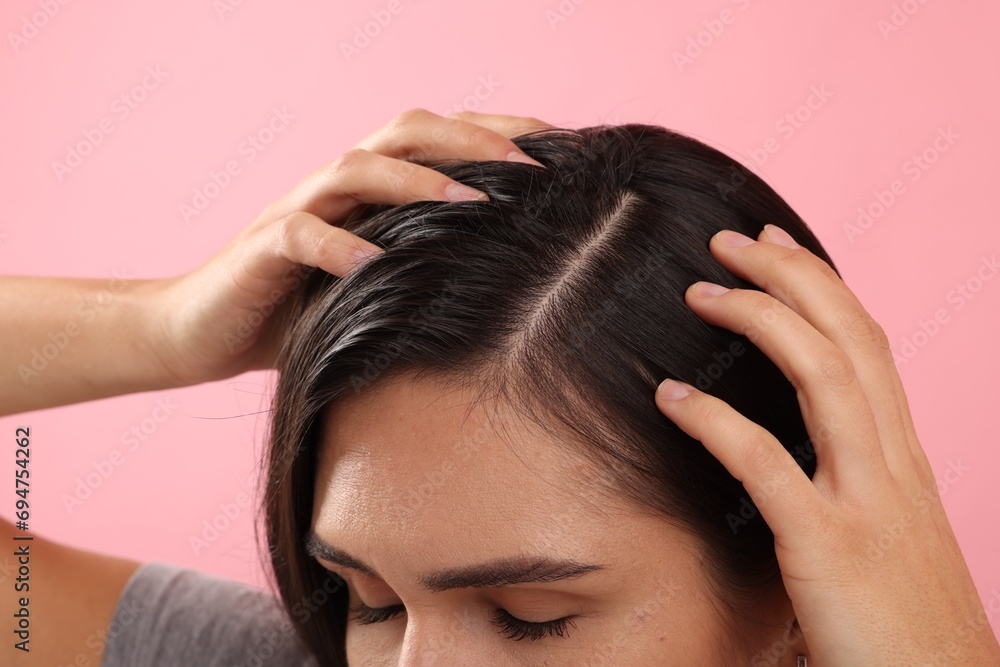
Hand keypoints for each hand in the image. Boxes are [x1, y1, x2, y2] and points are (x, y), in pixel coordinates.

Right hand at [150, 109, 550, 385]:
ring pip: (356, 167)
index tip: (562, 149)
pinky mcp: (261, 249)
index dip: (498, 131)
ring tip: (471, 205)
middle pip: (405, 131)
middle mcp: (336, 186)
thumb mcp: (380, 287)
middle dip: (470, 139)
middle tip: (532, 165)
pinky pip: (299, 234)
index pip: (439, 139)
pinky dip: (336, 245)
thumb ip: (428, 268)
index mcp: (371, 189)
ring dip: (415, 182)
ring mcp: (298, 211)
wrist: (202, 332)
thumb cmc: (301, 310)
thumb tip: (519, 283)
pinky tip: (372, 265)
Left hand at [654, 224, 999, 664]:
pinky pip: (767, 463)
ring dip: (758, 320)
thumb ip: (854, 488)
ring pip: (823, 376)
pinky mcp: (830, 547)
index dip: (823, 286)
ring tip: (700, 293)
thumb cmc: (906, 628)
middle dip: (790, 275)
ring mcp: (868, 503)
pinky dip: (715, 419)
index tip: (777, 247)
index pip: (869, 346)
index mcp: (905, 462)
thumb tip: (801, 456)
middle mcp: (895, 466)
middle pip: (850, 337)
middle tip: (729, 241)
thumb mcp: (889, 540)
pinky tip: (672, 398)